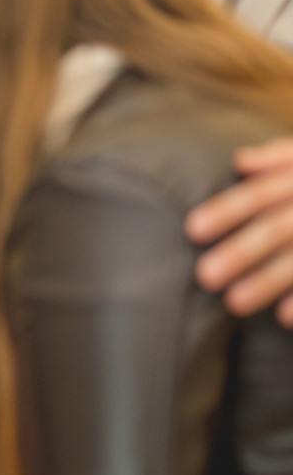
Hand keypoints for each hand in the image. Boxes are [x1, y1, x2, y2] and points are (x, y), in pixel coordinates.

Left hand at [186, 137, 292, 326]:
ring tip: (233, 304)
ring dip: (270, 280)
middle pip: (282, 227)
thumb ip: (284, 156)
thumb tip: (241, 161)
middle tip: (203, 277)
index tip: (191, 230)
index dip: (228, 209)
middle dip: (242, 252)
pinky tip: (285, 318)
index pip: (265, 192)